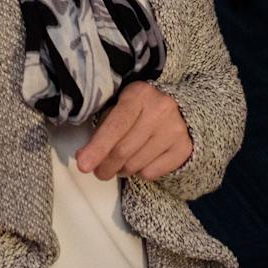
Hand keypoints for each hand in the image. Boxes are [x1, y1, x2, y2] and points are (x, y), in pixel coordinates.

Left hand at [75, 81, 192, 181]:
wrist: (177, 111)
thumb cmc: (138, 111)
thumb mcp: (118, 109)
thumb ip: (102, 131)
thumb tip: (84, 159)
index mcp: (139, 94)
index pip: (115, 126)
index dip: (97, 148)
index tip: (83, 165)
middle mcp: (161, 109)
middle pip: (123, 150)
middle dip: (105, 166)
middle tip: (99, 171)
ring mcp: (175, 129)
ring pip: (135, 165)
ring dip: (122, 170)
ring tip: (122, 162)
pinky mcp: (184, 148)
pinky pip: (151, 173)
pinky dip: (140, 172)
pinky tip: (142, 159)